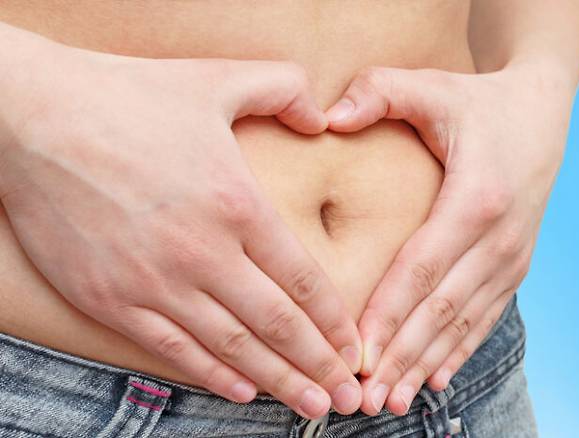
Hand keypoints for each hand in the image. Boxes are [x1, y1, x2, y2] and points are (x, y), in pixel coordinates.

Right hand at [0, 29, 361, 418]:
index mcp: (236, 205)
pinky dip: (211, 373)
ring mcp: (153, 282)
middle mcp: (202, 253)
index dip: (334, 320)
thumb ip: (283, 89)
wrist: (33, 118)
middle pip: (276, 324)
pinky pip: (171, 349)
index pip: (302, 279)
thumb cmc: (127, 97)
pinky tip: (241, 390)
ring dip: (276, 381)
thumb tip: (322, 117)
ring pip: (231, 346)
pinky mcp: (109, 298)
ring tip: (310, 406)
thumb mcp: (217, 79)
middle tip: (347, 396)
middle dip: (318, 364)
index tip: (353, 347)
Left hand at [325, 64, 573, 414]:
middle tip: (362, 398)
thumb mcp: (431, 85)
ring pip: (461, 323)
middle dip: (401, 357)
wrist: (542, 112)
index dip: (387, 316)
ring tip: (390, 400)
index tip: (355, 355)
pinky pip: (483, 317)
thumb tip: (328, 116)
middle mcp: (499, 239)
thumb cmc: (478, 101)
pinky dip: (457, 351)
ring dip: (425, 365)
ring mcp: (511, 257)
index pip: (420, 270)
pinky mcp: (514, 265)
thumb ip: (379, 92)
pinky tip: (434, 380)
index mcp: (475, 199)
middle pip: (440, 310)